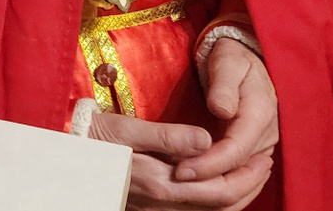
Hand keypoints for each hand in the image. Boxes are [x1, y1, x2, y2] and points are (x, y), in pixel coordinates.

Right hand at [88, 111, 270, 209]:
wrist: (67, 158)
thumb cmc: (95, 139)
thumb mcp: (128, 129)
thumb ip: (169, 137)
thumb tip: (206, 139)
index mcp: (161, 184)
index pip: (221, 189)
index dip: (247, 175)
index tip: (262, 154)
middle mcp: (163, 205)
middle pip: (223, 206)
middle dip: (250, 185)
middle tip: (265, 162)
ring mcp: (158, 210)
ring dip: (237, 194)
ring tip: (251, 172)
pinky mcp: (154, 209)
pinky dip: (219, 200)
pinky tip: (222, 183)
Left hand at [173, 36, 279, 207]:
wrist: (244, 61)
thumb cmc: (231, 58)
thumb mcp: (227, 62)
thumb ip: (223, 85)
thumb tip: (222, 109)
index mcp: (260, 112)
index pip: (236, 150)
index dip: (209, 164)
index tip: (181, 171)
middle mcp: (265, 135)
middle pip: (239, 172)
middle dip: (207, 182)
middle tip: (173, 183)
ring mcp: (261, 146)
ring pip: (241, 181)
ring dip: (211, 189)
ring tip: (179, 188)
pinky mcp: (253, 153)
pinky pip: (238, 178)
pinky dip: (217, 187)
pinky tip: (192, 188)